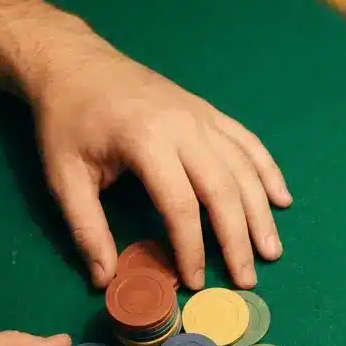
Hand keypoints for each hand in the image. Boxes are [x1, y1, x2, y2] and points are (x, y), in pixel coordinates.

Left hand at [27, 33, 291, 289]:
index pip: (181, 205)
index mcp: (146, 141)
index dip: (191, 248)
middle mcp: (183, 126)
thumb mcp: (64, 178)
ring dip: (260, 213)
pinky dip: (268, 172)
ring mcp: (201, 116)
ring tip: (271, 251)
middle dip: (237, 240)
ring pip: (243, 168)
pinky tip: (281, 200)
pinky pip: (248, 142)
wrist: (76, 63)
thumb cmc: (67, 122)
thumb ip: (87, 230)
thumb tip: (106, 280)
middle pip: (223, 190)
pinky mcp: (208, 111)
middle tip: (246, 280)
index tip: (195, 281)